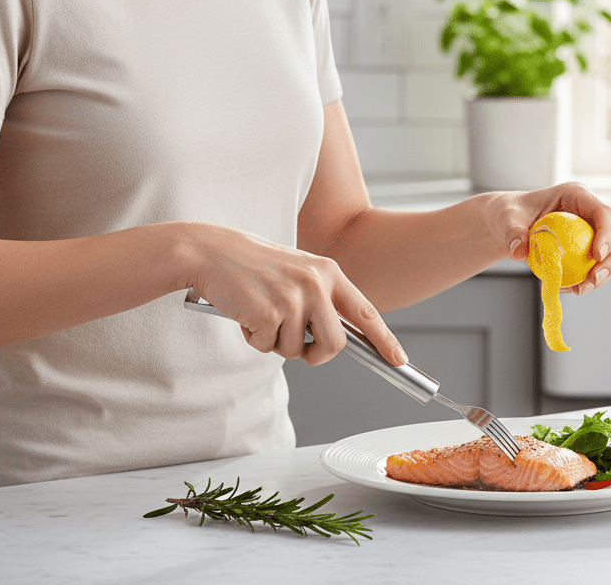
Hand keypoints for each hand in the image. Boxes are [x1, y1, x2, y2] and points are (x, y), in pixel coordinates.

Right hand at [183, 222, 406, 366]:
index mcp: (328, 271)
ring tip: (261, 312)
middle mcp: (316, 283)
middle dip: (315, 355)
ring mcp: (293, 298)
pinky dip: (254, 339)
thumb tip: (334, 341)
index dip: (385, 339)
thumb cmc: (253, 265)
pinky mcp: (269, 313)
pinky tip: (245, 312)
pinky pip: (268, 347)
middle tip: (295, 343)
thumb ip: (320, 299)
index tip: (400, 360)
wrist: (211, 251)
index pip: (365, 311)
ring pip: (297, 350)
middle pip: (335, 345)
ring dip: (276, 342)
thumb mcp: (297, 273)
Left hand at [482, 182, 610, 294]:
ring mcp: (592, 229)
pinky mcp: (588, 246)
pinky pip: (597, 265)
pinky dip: (588, 279)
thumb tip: (519, 251)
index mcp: (576, 195)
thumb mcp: (507, 219)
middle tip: (592, 280)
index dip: (607, 234)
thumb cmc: (510, 214)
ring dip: (602, 275)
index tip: (596, 256)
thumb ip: (513, 233)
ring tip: (579, 289)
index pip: (602, 212)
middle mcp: (589, 211)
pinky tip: (571, 289)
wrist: (509, 225)